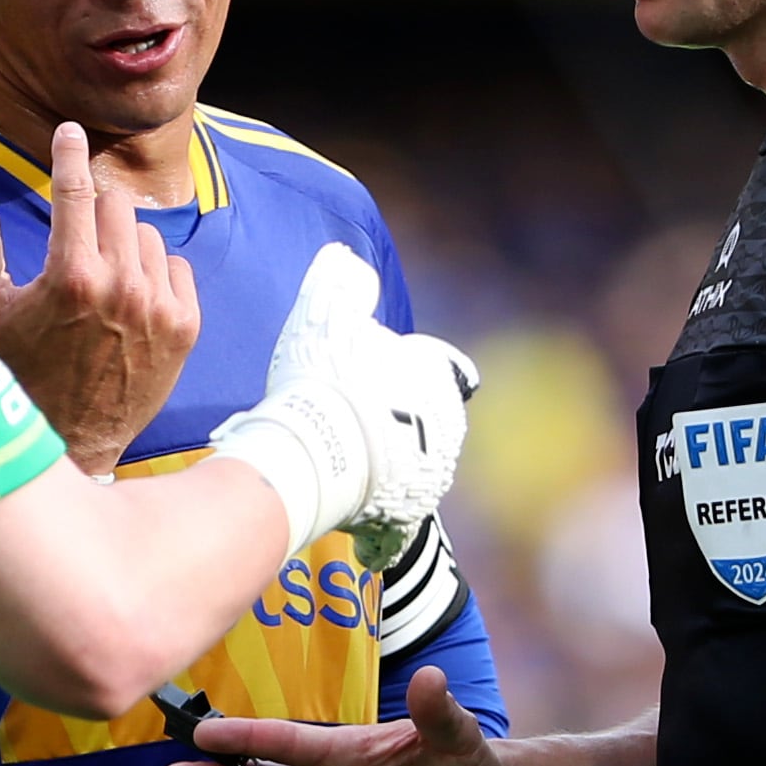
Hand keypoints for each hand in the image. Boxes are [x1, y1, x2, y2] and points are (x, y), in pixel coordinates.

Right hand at [0, 120, 197, 475]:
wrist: (70, 441)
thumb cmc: (18, 374)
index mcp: (70, 274)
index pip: (75, 188)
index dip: (69, 153)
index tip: (71, 132)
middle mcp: (120, 285)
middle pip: (116, 206)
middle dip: (93, 212)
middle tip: (76, 241)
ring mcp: (158, 307)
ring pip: (147, 236)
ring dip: (123, 245)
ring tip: (100, 279)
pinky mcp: (185, 328)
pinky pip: (177, 268)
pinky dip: (155, 274)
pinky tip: (130, 299)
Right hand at [204, 244, 475, 571]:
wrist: (318, 455)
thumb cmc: (323, 381)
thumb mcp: (325, 315)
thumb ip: (339, 281)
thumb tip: (342, 256)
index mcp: (434, 373)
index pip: (420, 365)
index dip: (385, 369)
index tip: (355, 378)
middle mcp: (448, 421)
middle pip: (416, 413)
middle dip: (388, 415)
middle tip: (342, 417)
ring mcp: (436, 468)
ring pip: (412, 455)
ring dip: (388, 456)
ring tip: (342, 455)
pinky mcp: (418, 509)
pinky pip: (402, 499)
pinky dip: (382, 496)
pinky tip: (351, 490)